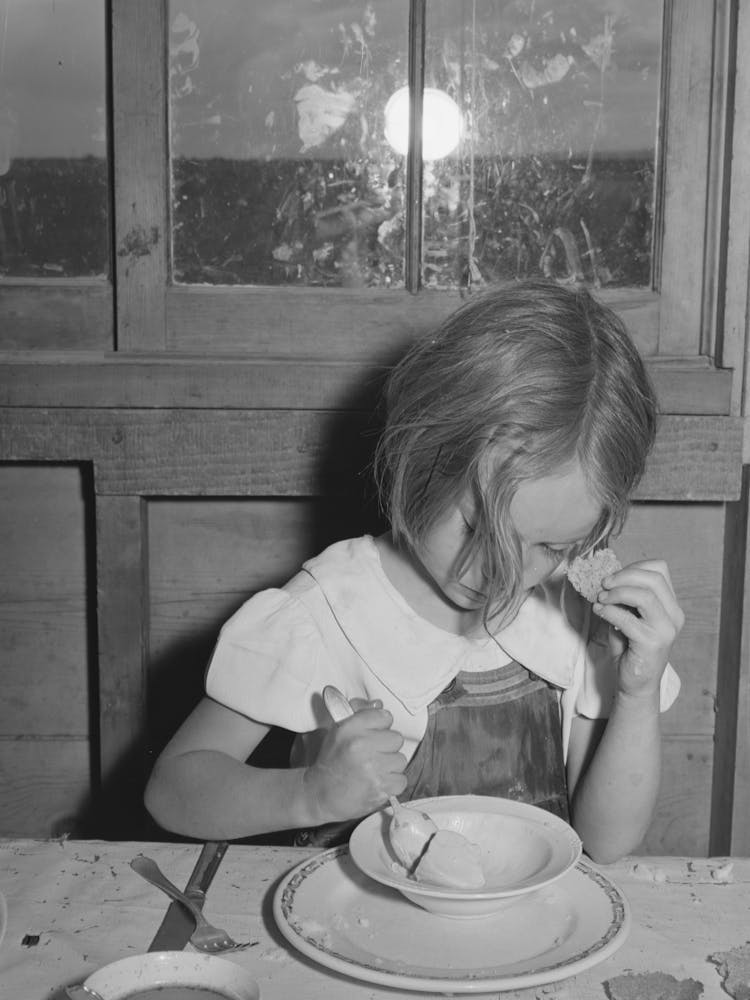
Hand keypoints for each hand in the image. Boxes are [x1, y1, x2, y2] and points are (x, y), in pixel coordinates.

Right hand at [304, 706, 406, 823]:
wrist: (320, 796)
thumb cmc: (330, 764)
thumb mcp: (338, 732)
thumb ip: (359, 713)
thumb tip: (378, 704)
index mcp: (350, 728)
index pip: (384, 716)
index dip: (380, 726)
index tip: (373, 734)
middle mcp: (361, 745)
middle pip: (396, 738)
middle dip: (386, 747)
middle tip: (372, 755)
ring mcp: (372, 767)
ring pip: (400, 760)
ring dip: (390, 766)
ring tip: (373, 770)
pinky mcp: (381, 788)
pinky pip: (401, 780)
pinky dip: (391, 784)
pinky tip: (377, 782)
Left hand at [592, 559, 683, 696]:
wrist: (636, 683)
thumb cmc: (630, 647)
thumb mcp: (628, 616)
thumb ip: (624, 597)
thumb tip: (605, 577)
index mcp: (671, 605)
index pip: (660, 570)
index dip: (634, 567)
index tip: (613, 576)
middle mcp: (674, 615)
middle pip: (653, 579)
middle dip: (624, 576)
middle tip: (603, 584)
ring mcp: (666, 629)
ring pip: (644, 596)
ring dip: (617, 593)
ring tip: (601, 599)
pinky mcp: (652, 643)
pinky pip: (628, 619)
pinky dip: (609, 611)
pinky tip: (599, 611)